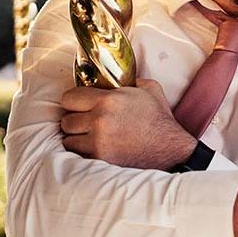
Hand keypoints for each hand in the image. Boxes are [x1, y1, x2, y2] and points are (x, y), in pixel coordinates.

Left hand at [60, 79, 196, 169]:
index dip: (74, 102)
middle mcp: (100, 120)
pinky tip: (95, 149)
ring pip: (69, 140)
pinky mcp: (100, 159)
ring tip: (90, 138)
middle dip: (75, 122)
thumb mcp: (150, 90)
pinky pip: (78, 156)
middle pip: (66, 121)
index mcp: (108, 100)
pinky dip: (83, 153)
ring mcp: (98, 142)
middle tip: (86, 124)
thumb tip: (117, 77)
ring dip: (77, 139)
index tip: (79, 106)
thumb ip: (130, 80)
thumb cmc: (160, 120)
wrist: (170, 150)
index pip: (69, 98)